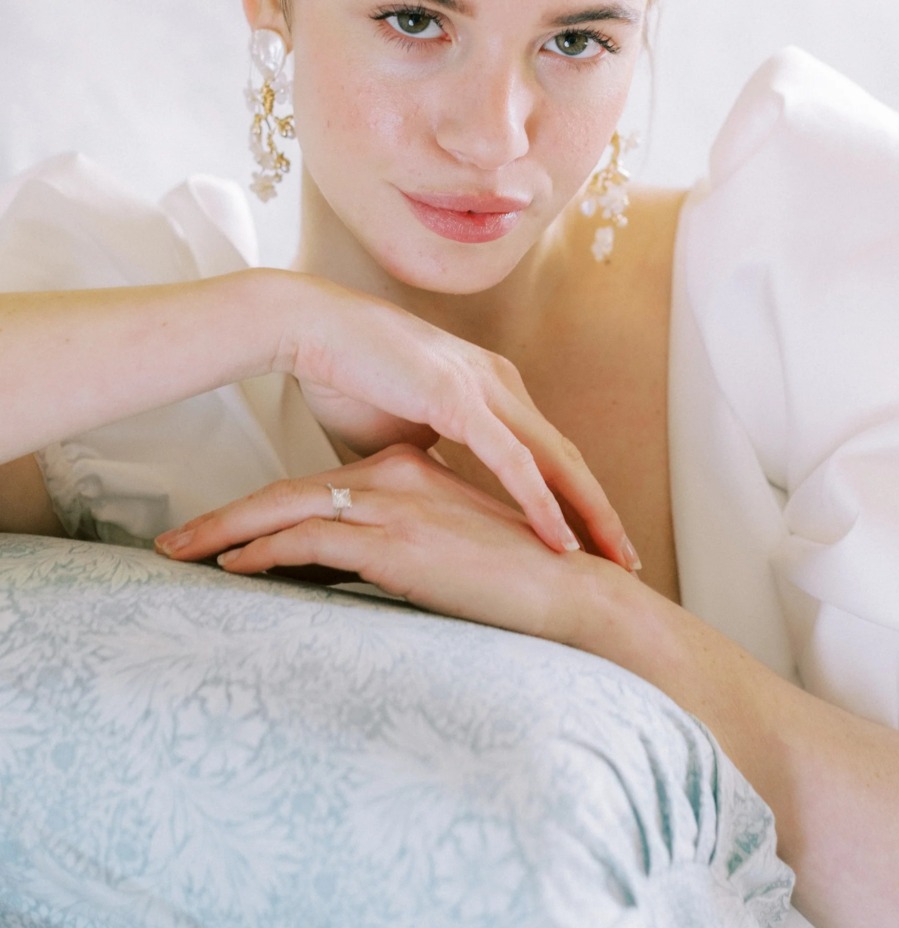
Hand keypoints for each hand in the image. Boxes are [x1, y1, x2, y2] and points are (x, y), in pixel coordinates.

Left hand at [156, 444, 612, 640]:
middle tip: (176, 541)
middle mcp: (392, 473)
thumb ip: (403, 531)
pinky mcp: (393, 538)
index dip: (262, 506)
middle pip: (288, 490)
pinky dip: (264, 553)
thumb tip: (355, 558)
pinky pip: (310, 541)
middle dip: (225, 516)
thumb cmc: (511, 573)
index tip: (221, 529)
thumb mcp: (448, 537)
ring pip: (287, 509)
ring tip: (182, 554)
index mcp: (406, 465)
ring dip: (227, 531)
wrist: (566, 589)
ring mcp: (391, 503)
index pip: (315, 482)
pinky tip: (232, 569)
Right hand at [273, 274, 640, 568]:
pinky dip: (542, 503)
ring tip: (613, 559)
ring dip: (590, 514)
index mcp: (490, 386)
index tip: (594, 543)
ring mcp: (483, 388)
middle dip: (600, 513)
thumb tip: (433, 505)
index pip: (546, 452)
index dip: (574, 499)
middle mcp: (499, 382)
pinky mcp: (459, 399)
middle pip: (567, 458)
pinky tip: (562, 539)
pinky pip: (513, 462)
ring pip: (555, 462)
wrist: (308, 329)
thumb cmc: (346, 376)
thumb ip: (429, 462)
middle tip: (627, 561)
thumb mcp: (400, 431)